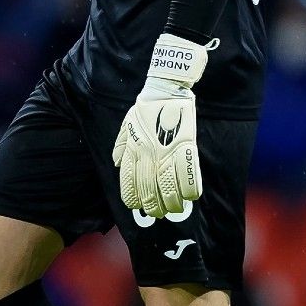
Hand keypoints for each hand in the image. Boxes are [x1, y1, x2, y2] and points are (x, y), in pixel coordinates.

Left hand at [113, 77, 200, 221]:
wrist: (165, 92)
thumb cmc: (145, 108)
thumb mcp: (126, 125)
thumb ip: (120, 147)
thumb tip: (115, 164)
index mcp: (132, 150)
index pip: (128, 182)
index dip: (132, 198)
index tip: (137, 206)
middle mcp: (148, 155)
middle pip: (149, 189)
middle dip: (153, 206)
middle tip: (157, 213)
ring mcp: (167, 153)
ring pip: (169, 187)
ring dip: (172, 203)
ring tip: (174, 209)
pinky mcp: (186, 148)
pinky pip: (189, 175)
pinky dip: (190, 189)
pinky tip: (190, 196)